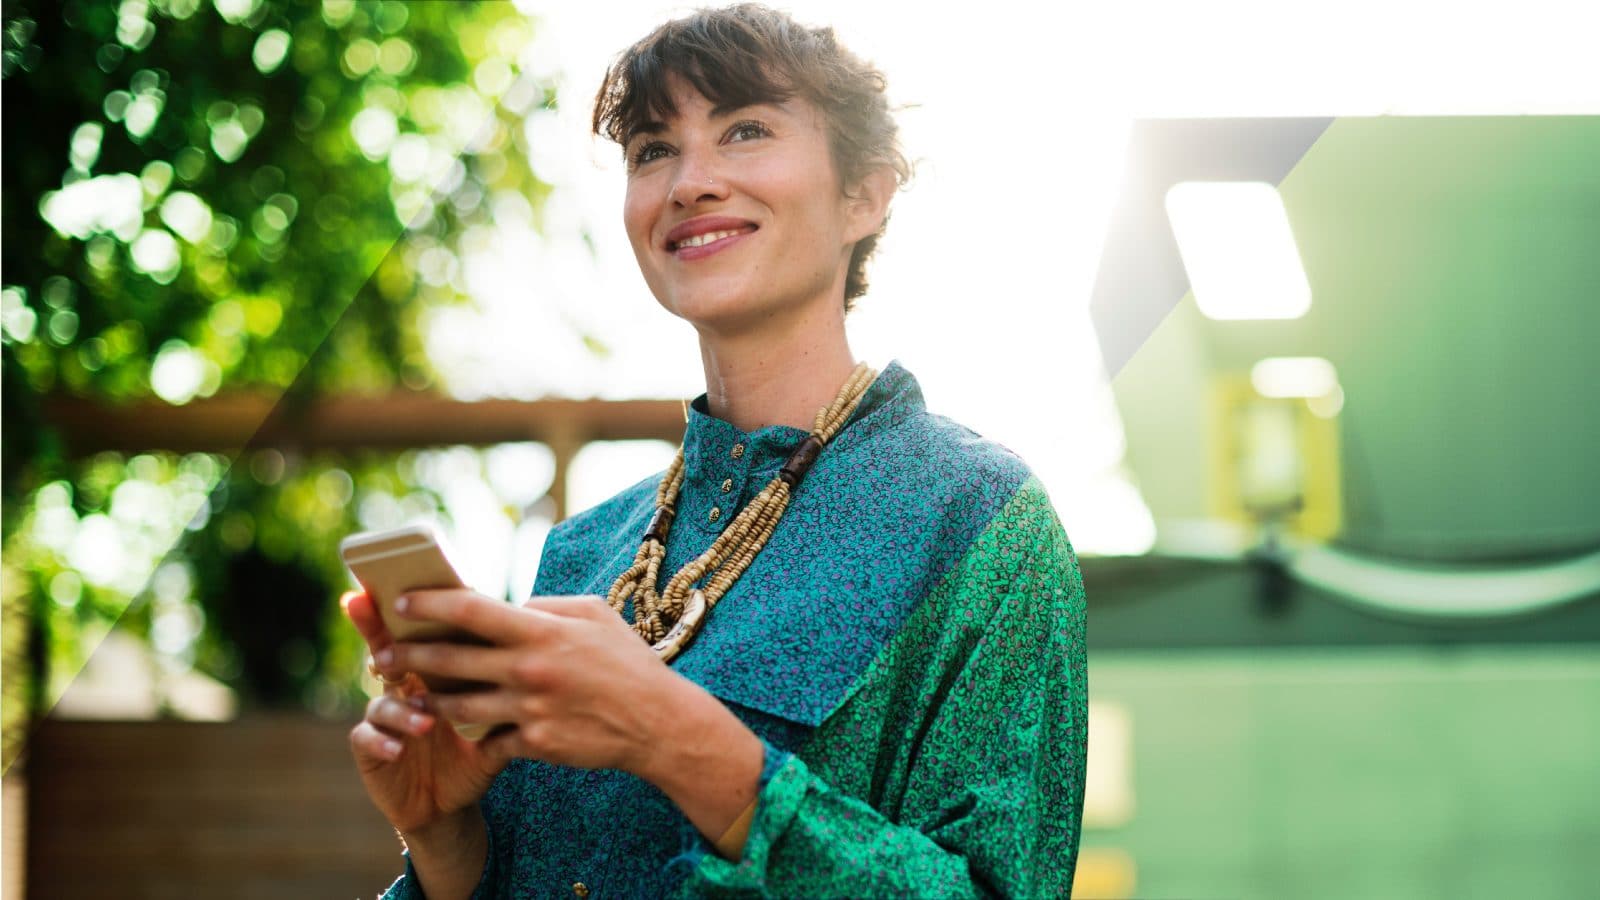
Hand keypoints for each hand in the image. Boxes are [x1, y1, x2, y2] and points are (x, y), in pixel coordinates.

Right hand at [341, 591, 510, 836]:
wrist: (451, 803)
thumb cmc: (476, 751)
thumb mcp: (497, 717)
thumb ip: (510, 684)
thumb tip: (543, 646)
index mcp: (433, 671)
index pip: (421, 632)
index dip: (410, 609)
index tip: (406, 587)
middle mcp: (402, 686)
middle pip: (385, 649)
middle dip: (376, 632)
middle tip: (380, 624)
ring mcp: (383, 716)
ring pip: (382, 700)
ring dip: (401, 709)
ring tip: (425, 721)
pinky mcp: (371, 749)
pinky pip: (366, 738)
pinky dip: (381, 740)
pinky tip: (396, 749)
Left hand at [379, 590, 765, 853]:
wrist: (657, 722)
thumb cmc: (626, 661)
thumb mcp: (594, 614)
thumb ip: (547, 606)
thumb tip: (510, 604)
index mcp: (541, 631)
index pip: (469, 609)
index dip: (428, 603)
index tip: (400, 602)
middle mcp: (529, 669)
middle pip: (448, 660)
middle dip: (406, 656)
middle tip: (381, 655)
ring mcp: (529, 710)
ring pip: (457, 706)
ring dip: (427, 699)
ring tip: (408, 694)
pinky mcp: (534, 744)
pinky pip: (489, 738)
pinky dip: (473, 732)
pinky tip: (458, 728)